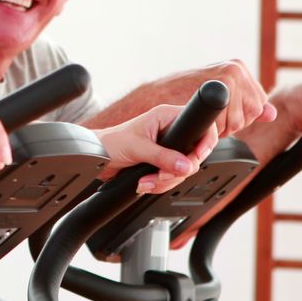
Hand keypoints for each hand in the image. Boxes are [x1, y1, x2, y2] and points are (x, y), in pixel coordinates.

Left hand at [96, 105, 218, 193]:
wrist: (97, 158)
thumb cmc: (110, 143)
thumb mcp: (138, 148)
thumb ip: (163, 157)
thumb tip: (185, 165)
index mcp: (166, 117)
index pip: (200, 125)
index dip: (204, 142)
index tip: (195, 156)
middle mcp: (170, 130)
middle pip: (194, 154)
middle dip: (177, 170)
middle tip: (161, 174)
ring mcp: (168, 148)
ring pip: (183, 170)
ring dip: (165, 180)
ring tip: (146, 180)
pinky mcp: (162, 162)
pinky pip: (173, 177)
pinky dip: (160, 184)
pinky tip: (145, 182)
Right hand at [162, 60, 275, 137]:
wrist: (153, 97)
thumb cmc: (181, 96)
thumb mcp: (219, 96)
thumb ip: (247, 104)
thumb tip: (271, 114)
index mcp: (238, 67)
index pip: (258, 104)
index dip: (239, 115)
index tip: (220, 113)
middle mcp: (235, 69)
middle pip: (252, 112)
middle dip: (232, 122)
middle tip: (210, 116)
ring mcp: (227, 78)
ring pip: (239, 120)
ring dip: (221, 128)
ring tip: (204, 118)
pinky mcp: (217, 90)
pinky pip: (225, 122)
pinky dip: (213, 129)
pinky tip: (201, 121)